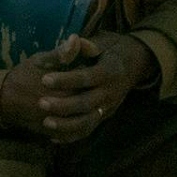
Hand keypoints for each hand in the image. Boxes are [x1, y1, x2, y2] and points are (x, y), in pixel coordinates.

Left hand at [0, 33, 156, 143]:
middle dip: (63, 105)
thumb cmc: (113, 49)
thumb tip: (73, 39)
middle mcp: (111, 92)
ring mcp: (109, 106)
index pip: (86, 78)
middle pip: (87, 103)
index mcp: (109, 71)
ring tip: (45, 123)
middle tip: (40, 103)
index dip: (66, 80)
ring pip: (88, 121)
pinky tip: (53, 137)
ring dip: (66, 125)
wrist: (135, 63)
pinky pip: (89, 129)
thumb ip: (86, 45)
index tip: (44, 79)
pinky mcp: (105, 116)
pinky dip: (72, 136)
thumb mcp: (103, 42)